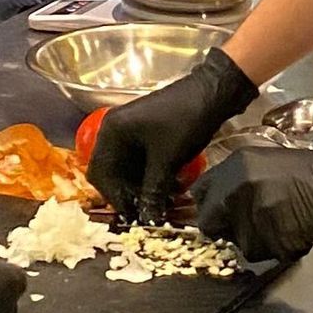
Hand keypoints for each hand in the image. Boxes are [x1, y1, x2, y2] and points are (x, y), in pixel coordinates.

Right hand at [90, 47, 257, 220]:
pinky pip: (141, 162)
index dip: (114, 197)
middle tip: (147, 211)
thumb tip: (147, 219)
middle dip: (129, 193)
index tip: (132, 216)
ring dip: (142, 187)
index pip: (100, 173)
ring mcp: (131, 131)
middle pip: (112, 172)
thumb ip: (152, 191)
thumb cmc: (184, 121)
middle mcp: (115, 131)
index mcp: (112, 132)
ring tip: (160, 203)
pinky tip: (166, 188)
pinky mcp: (147, 134)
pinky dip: (151, 176)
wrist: (213, 93)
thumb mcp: (166, 160)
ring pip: (128, 169)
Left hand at [194, 143, 312, 266]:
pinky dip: (274, 248)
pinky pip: (263, 254)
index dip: (209, 206)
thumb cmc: (310, 169)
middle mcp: (237, 192)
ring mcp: (254, 218)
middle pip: (211, 224)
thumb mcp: (264, 161)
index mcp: (234, 169)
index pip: (200, 194)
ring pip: (238, 244)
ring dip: (254, 241)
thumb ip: (237, 180)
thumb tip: (220, 203)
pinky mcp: (272, 240)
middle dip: (226, 228)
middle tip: (249, 224)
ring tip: (279, 224)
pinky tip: (291, 232)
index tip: (219, 213)